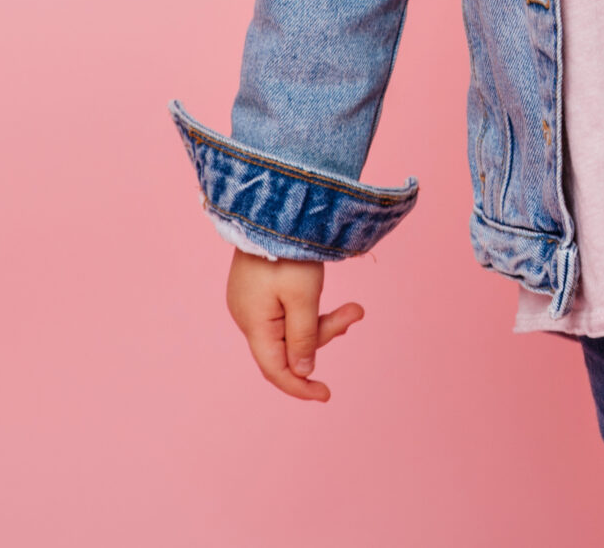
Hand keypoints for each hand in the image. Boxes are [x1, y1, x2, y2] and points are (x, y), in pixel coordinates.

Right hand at [225, 250, 362, 402]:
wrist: (273, 207)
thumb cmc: (288, 252)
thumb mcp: (303, 298)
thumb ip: (304, 339)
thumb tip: (302, 372)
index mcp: (254, 324)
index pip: (275, 370)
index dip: (300, 387)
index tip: (326, 395)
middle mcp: (247, 316)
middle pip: (287, 348)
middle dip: (325, 335)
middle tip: (356, 313)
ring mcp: (252, 302)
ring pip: (290, 328)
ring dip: (323, 321)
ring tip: (356, 308)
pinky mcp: (260, 289)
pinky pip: (286, 312)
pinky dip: (310, 311)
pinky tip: (334, 305)